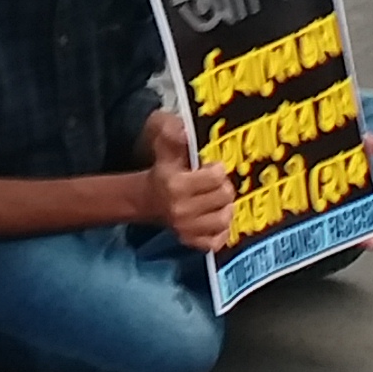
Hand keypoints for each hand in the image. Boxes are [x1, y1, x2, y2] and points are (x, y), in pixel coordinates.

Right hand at [141, 108, 236, 251]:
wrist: (147, 200)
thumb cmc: (163, 174)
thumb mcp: (166, 151)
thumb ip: (172, 136)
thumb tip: (182, 130)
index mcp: (176, 185)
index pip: (216, 177)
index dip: (217, 169)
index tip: (210, 168)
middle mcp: (181, 209)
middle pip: (224, 197)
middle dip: (223, 188)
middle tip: (215, 185)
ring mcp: (186, 228)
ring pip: (224, 219)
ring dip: (225, 208)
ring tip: (218, 202)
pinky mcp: (190, 242)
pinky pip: (217, 240)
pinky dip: (221, 231)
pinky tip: (215, 219)